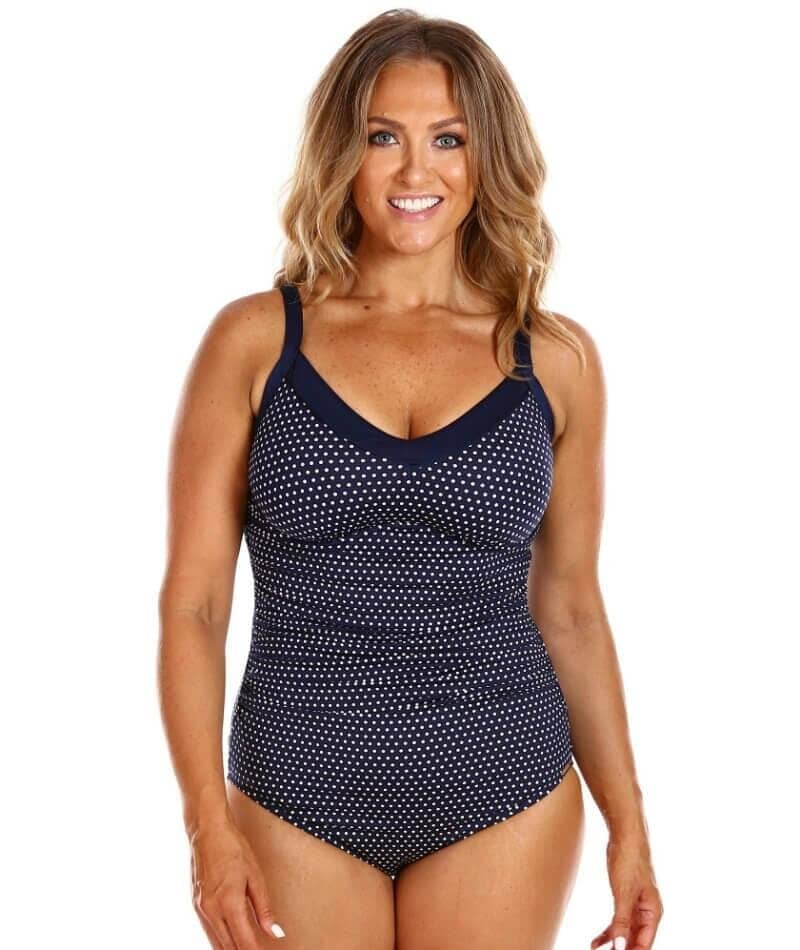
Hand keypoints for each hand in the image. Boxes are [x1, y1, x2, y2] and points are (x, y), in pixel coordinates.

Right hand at [190, 815, 286, 946]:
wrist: (207, 831)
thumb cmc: (233, 848)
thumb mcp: (255, 875)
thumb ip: (264, 907)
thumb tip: (275, 932)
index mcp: (229, 903)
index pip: (244, 942)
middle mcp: (212, 910)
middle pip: (228, 947)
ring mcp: (201, 909)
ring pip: (216, 943)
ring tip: (246, 949)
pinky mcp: (196, 904)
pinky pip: (209, 931)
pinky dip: (220, 941)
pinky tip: (229, 942)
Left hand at [590, 832, 662, 948]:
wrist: (625, 836)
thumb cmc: (630, 861)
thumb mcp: (624, 894)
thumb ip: (621, 922)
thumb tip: (620, 947)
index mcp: (653, 912)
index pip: (645, 943)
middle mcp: (647, 912)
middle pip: (636, 940)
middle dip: (623, 949)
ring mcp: (635, 906)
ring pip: (625, 932)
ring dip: (613, 943)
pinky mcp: (625, 898)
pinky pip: (618, 921)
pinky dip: (609, 931)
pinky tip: (597, 941)